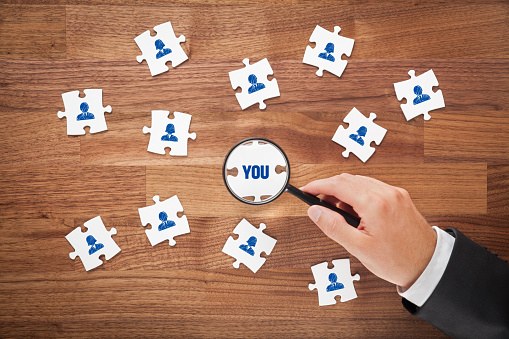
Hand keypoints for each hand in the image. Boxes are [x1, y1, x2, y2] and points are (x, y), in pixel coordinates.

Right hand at [301, 173, 436, 288]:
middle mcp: (386, 193)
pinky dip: (358, 194)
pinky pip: (372, 187)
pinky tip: (356, 211)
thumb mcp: (359, 248)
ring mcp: (395, 193)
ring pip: (360, 182)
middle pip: (348, 179)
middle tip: (318, 205)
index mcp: (375, 204)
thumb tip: (314, 211)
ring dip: (344, 192)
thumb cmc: (397, 260)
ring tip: (338, 213)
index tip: (305, 190)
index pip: (338, 185)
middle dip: (329, 189)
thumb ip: (333, 226)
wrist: (429, 265)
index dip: (317, 186)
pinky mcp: (400, 197)